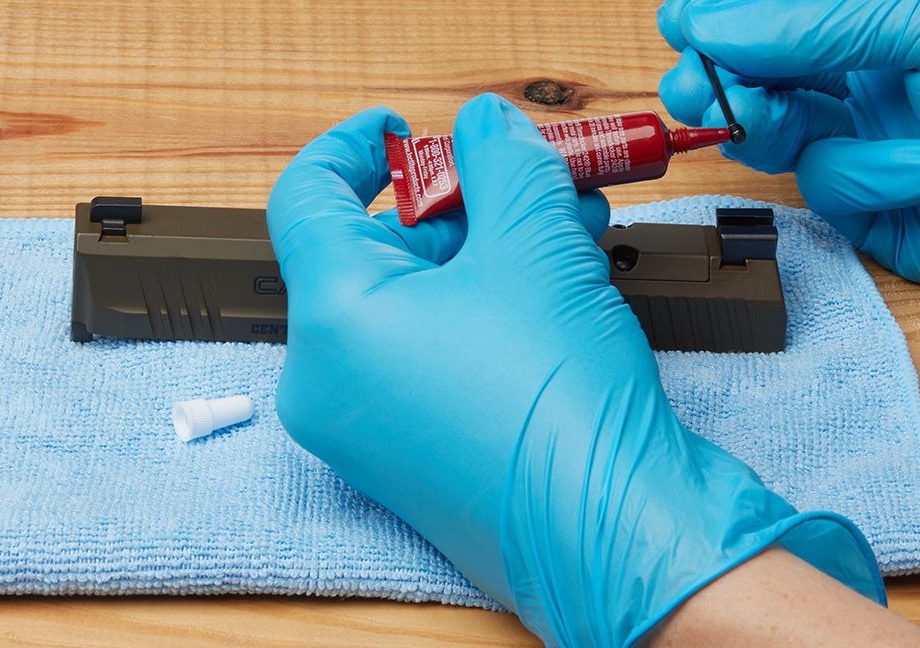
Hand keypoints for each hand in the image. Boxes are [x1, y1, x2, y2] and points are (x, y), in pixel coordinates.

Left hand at [267, 96, 882, 645]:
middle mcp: (331, 380)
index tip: (402, 130)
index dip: (354, 147)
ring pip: (413, 303)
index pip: (306, 198)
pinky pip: (430, 353)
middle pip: (374, 250)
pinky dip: (483, 309)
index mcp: (333, 321)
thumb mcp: (538, 246)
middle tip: (528, 178)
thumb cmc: (561, 412)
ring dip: (488, 253)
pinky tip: (556, 286)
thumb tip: (486, 128)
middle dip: (462, 205)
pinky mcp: (413, 453)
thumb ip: (504, 163)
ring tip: (569, 229)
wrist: (613, 532)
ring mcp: (369, 425)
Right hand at [658, 0, 919, 342]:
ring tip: (779, 119)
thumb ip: (823, 22)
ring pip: (776, 131)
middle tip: (700, 85)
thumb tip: (718, 26)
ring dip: (774, 123)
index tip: (686, 21)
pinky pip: (827, 188)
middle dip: (721, 76)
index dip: (727, 14)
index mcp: (887, 12)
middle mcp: (870, 72)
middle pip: (758, 69)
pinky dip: (869, 177)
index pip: (781, 9)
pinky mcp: (873, 208)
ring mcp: (868, 139)